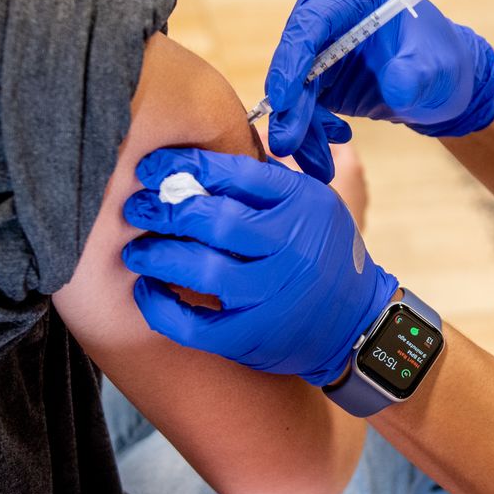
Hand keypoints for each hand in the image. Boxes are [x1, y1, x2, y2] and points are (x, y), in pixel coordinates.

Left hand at [120, 148, 398, 386]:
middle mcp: (290, 246)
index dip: (185, 166)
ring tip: (135, 251)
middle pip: (214, 220)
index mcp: (302, 203)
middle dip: (164, 210)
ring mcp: (273, 294)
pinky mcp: (254, 335)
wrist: (357, 322)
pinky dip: (161, 306)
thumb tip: (200, 157)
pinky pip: (195, 324)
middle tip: (135, 208)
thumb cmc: (322, 253)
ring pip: (202, 270)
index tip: (151, 167)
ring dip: (156, 257)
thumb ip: (268, 180)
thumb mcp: (314, 203)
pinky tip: (147, 289)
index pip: (236, 173)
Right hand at [265, 0, 493, 181]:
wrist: (439, 84)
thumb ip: (417, 74)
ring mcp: (318, 39)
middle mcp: (328, 7)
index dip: (293, 59)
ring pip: (290, 83)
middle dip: (289, 102)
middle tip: (287, 144)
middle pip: (293, 53)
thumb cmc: (442, 65)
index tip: (284, 99)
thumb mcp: (437, 70)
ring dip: (297, 125)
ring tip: (317, 163)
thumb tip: (395, 87)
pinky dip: (308, 130)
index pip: (314, 20)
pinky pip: (298, 102)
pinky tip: (328, 149)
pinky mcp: (314, 70)